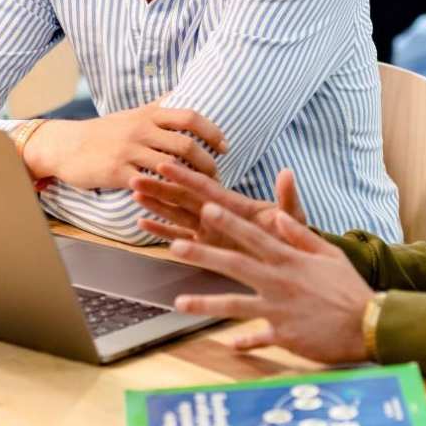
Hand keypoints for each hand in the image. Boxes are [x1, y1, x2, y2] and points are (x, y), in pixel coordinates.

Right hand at [23, 99, 226, 190]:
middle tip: (217, 174)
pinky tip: (177, 201)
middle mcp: (142, 130)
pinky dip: (166, 193)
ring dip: (191, 180)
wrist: (67, 145)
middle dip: (207, 161)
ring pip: (171, 165)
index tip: (224, 145)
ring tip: (202, 190)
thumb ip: (158, 106)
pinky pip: (149, 184)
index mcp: (149, 114)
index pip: (189, 116)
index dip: (212, 130)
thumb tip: (183, 91)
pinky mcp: (117, 172)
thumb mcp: (132, 113)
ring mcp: (129, 151)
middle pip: (185, 143)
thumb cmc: (105, 131)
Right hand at [132, 161, 305, 246]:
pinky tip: (141, 223)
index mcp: (234, 204)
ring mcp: (209, 230)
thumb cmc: (292, 235)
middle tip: (135, 176)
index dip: (185, 175)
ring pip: (176, 214)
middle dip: (160, 187)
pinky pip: (179, 238)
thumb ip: (287, 198)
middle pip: (183, 198)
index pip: (205, 187)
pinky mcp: (206, 247)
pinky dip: (160, 232)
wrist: (292, 263)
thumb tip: (287, 173)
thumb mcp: (291, 217)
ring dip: (155, 204)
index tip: (164, 162)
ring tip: (133, 192)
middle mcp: (217, 214)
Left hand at [169, 200, 373, 362]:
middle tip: (175, 246)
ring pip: (234, 305)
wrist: (367, 323)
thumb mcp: (328, 253)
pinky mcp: (282, 335)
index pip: (252, 236)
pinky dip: (244, 341)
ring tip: (179, 302)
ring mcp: (277, 310)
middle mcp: (278, 281)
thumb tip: (276, 218)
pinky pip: (257, 339)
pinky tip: (230, 345)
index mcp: (289, 259)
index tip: (205, 209)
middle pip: (234, 265)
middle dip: (202, 254)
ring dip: (204, 303)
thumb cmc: (349, 286)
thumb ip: (299, 235)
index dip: (227, 222)